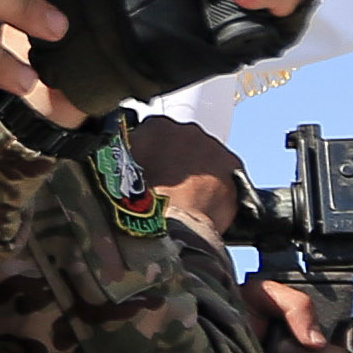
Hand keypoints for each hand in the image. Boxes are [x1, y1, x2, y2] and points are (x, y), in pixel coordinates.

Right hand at [125, 110, 246, 237]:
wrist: (168, 225)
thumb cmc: (138, 203)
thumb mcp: (120, 172)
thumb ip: (129, 155)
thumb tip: (133, 155)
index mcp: (155, 127)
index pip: (156, 133)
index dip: (154, 154)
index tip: (153, 168)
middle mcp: (185, 129)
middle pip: (185, 142)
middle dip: (180, 159)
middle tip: (172, 185)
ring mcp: (211, 145)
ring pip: (207, 156)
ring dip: (201, 171)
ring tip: (191, 197)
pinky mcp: (231, 164)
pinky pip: (227, 171)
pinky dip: (220, 183)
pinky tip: (208, 201)